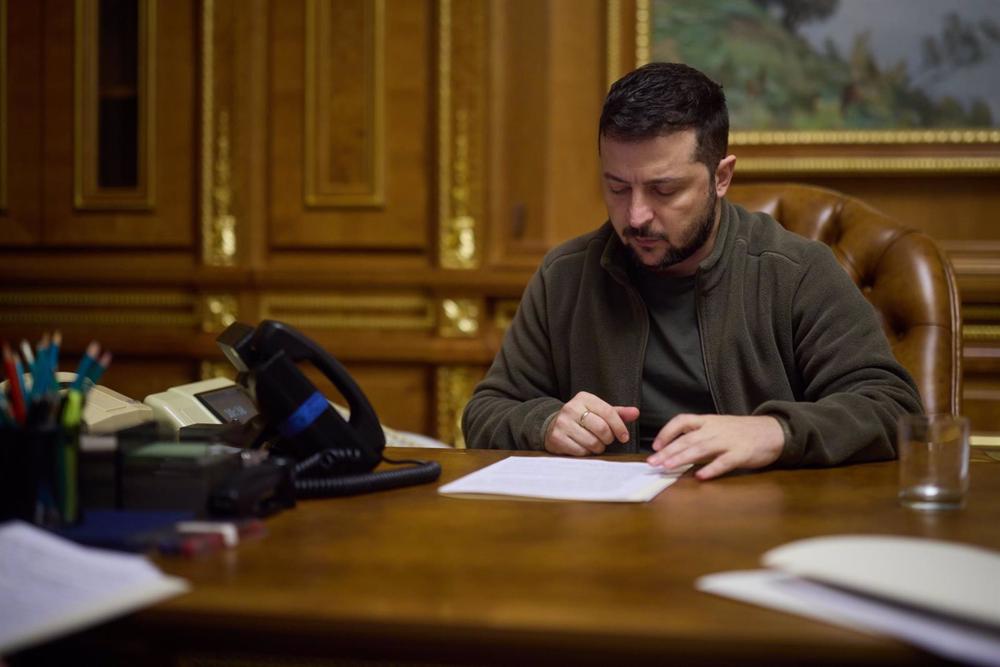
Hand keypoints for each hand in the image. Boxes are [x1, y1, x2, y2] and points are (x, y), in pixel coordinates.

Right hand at [544, 391, 639, 455]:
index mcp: (584, 398)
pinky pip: (581, 451)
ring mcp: (562, 423)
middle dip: (608, 439)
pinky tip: (583, 447)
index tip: (624, 437)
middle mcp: (571, 408)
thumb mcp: (598, 412)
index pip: (608, 412)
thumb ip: (617, 413)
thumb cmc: (581, 419)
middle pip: (602, 429)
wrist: (553, 426)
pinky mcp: (557, 438)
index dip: (620, 427)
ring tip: (595, 443)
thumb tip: (636, 412)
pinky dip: (586, 452)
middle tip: (606, 440)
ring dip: (598, 447)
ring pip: (592, 442)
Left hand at [646, 414, 784, 479]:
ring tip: (668, 468)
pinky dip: (712, 469)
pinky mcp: (742, 454)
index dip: (667, 432)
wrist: (773, 431)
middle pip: (687, 439)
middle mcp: (715, 429)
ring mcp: (729, 441)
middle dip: (668, 451)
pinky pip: (724, 462)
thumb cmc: (743, 432)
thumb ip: (699, 437)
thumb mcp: (719, 428)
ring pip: (701, 448)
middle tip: (653, 463)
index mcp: (708, 421)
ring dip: (683, 458)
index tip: (655, 445)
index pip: (682, 421)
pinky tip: (700, 477)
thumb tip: (675, 451)